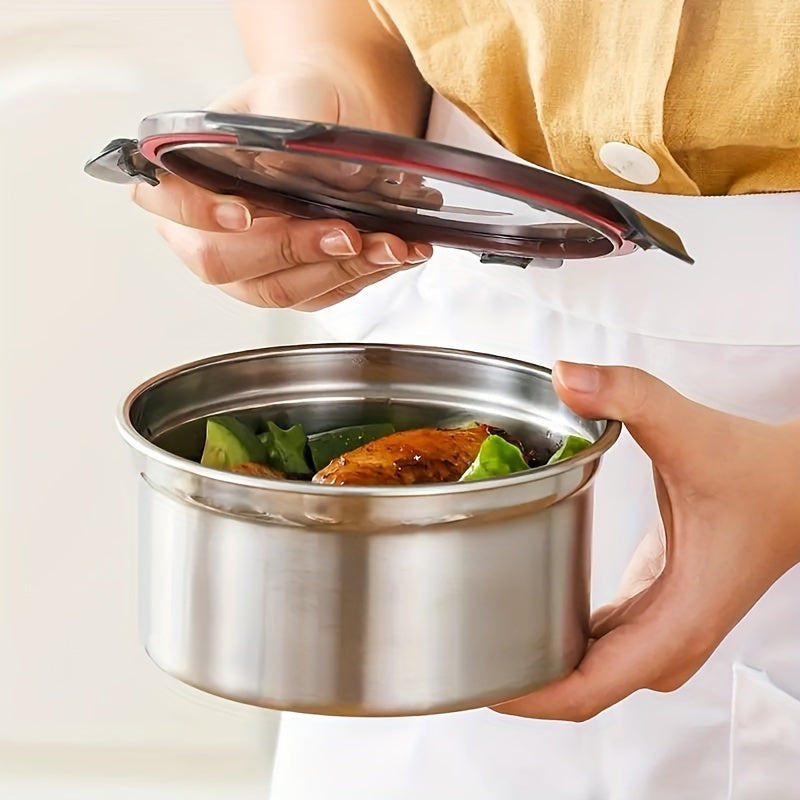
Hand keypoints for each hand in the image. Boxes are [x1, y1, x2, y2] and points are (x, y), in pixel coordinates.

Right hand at [131, 72, 432, 310]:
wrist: (338, 118)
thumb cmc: (303, 101)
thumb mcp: (294, 92)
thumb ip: (285, 121)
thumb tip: (287, 165)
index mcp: (186, 175)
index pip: (168, 203)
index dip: (200, 213)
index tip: (245, 212)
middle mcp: (206, 231)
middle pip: (226, 264)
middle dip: (292, 251)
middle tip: (347, 233)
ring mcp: (247, 267)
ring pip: (279, 290)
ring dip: (339, 271)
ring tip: (391, 246)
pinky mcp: (290, 284)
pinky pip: (318, 297)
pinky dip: (361, 278)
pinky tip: (393, 255)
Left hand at [494, 362, 799, 721]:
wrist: (797, 487)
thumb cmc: (757, 474)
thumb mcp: (687, 429)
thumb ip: (626, 396)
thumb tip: (564, 376)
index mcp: (675, 624)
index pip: (586, 691)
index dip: (525, 694)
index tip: (475, 681)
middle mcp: (668, 643)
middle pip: (577, 691)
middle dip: (517, 681)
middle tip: (455, 647)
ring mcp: (663, 633)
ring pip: (587, 672)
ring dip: (535, 661)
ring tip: (474, 632)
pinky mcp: (656, 612)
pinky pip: (598, 645)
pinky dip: (560, 639)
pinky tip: (524, 612)